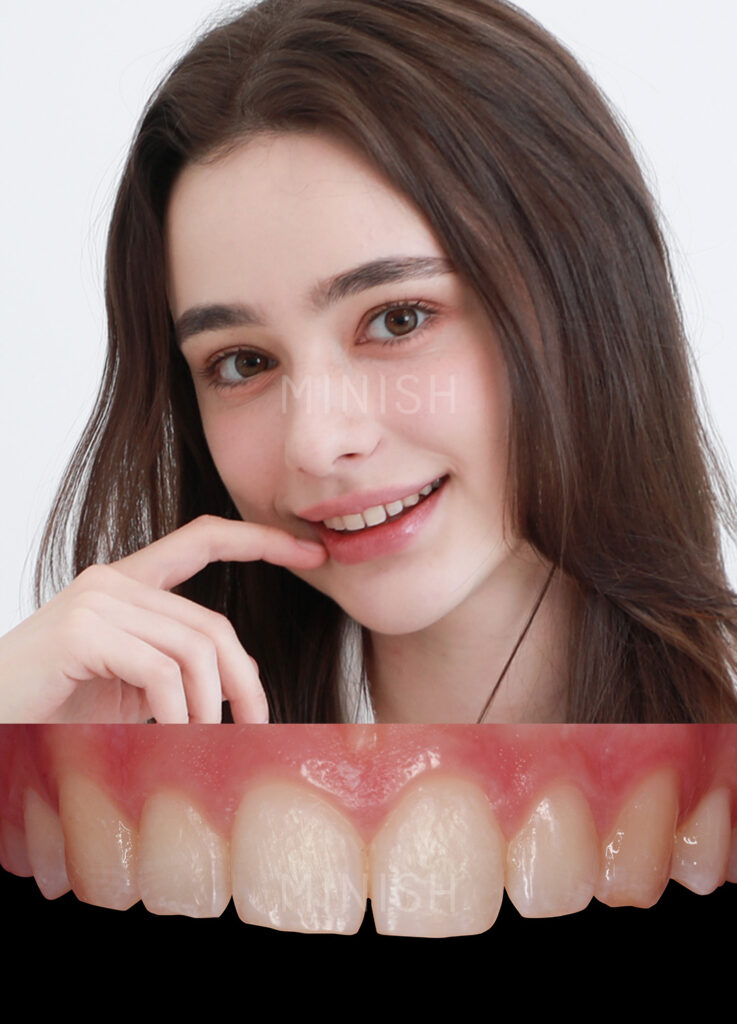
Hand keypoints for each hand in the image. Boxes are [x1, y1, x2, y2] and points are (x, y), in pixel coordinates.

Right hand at [0, 516, 326, 722]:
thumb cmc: (55, 707)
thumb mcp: (131, 686)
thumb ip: (178, 668)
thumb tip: (245, 676)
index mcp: (130, 584)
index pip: (205, 539)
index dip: (262, 540)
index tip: (312, 552)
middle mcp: (114, 580)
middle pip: (212, 622)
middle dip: (245, 680)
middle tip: (257, 726)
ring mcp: (96, 600)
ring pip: (194, 648)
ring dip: (210, 707)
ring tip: (205, 745)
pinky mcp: (81, 630)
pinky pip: (160, 671)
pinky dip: (178, 714)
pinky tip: (174, 741)